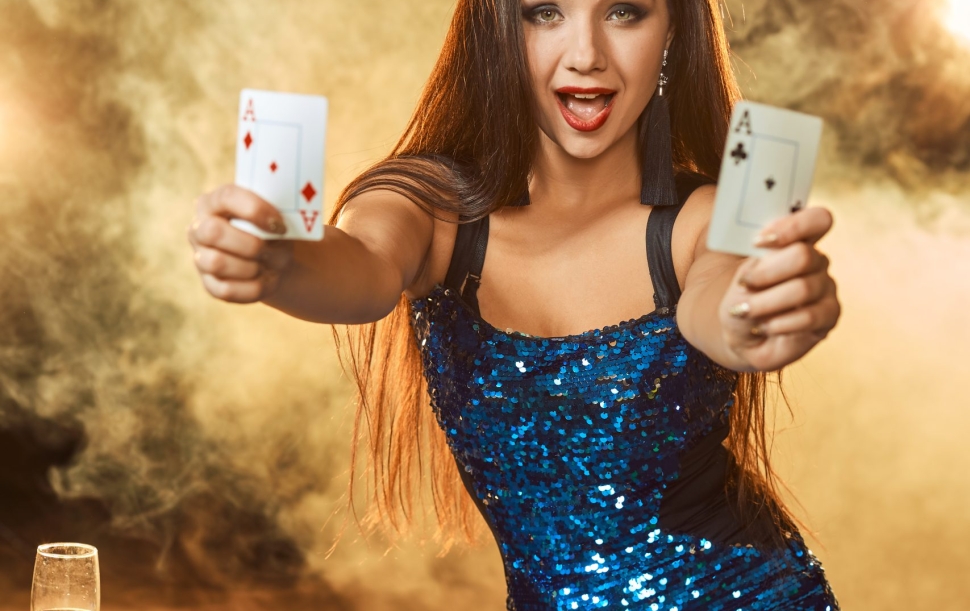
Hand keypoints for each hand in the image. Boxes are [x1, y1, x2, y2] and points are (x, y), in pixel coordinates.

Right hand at [187, 184, 293, 303]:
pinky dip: (253, 287)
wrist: (272, 259)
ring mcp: (200, 258)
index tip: (279, 226)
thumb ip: (274, 213)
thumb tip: (277, 226)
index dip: (255, 210)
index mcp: (214, 202)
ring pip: (216, 263)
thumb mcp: (273, 216)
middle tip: (270, 249)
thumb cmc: (269, 230)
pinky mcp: (210, 285)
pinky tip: (265, 279)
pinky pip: (227, 290)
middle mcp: (199, 228)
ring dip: (252, 267)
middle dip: (250, 243)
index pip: (227, 197)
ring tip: (269, 265)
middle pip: (212, 232)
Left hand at [719, 206, 840, 371]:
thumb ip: (752, 260)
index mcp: (796, 242)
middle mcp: (816, 261)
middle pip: (804, 255)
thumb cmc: (741, 300)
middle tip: (744, 285)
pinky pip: (809, 317)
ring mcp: (826, 288)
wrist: (742, 335)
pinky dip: (779, 323)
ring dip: (766, 303)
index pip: (816, 220)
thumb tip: (764, 251)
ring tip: (745, 311)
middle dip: (767, 273)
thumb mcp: (737, 277)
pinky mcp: (829, 316)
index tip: (758, 242)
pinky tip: (763, 326)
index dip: (793, 227)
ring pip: (803, 288)